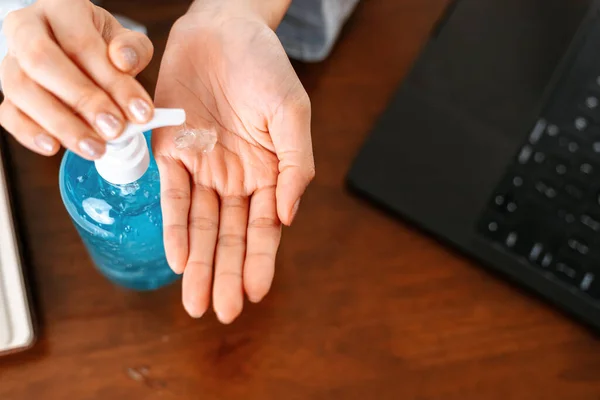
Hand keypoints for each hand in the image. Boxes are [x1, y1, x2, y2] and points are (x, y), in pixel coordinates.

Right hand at [0, 0, 153, 159]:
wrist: (81, 55)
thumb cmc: (104, 48)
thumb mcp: (125, 42)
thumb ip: (132, 50)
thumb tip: (124, 61)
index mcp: (60, 9)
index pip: (81, 43)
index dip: (112, 80)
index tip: (140, 112)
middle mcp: (26, 29)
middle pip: (41, 62)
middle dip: (82, 100)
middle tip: (115, 130)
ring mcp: (11, 62)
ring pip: (20, 89)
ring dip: (60, 123)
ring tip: (94, 148)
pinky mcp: (7, 94)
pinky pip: (8, 114)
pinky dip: (29, 133)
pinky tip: (55, 147)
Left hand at [153, 4, 314, 322]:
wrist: (224, 30)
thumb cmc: (265, 68)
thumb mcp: (292, 114)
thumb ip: (296, 164)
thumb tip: (289, 215)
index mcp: (270, 172)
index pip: (264, 227)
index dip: (259, 259)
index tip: (255, 292)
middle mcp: (236, 177)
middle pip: (229, 234)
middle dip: (225, 273)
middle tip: (221, 311)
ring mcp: (204, 167)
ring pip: (200, 224)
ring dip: (198, 262)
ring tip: (196, 299)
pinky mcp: (172, 151)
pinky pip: (172, 194)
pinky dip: (173, 225)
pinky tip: (177, 257)